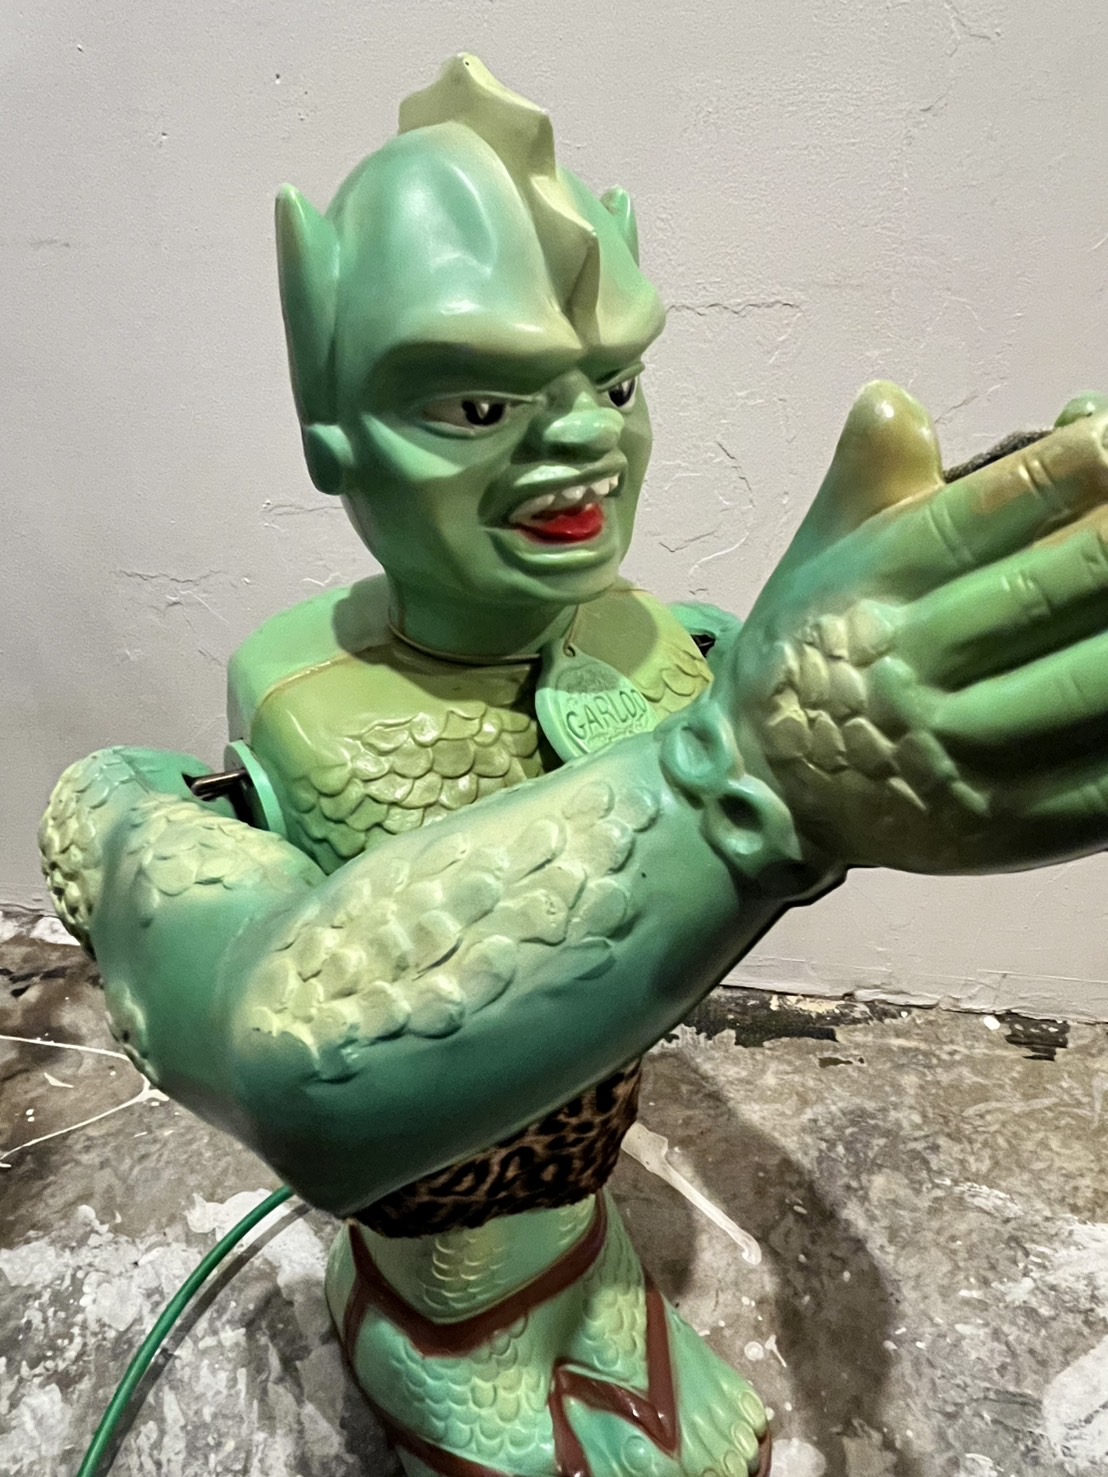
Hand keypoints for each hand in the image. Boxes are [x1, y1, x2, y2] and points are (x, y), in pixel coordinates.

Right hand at [729, 383, 1107, 872]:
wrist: (767, 789)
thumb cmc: (813, 654)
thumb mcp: (821, 557)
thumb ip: (867, 478)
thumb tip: (894, 399)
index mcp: (873, 594)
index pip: (970, 522)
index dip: (1052, 475)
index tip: (1104, 433)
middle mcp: (913, 673)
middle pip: (1037, 596)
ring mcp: (961, 757)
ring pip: (1079, 689)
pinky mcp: (1003, 826)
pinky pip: (1093, 784)